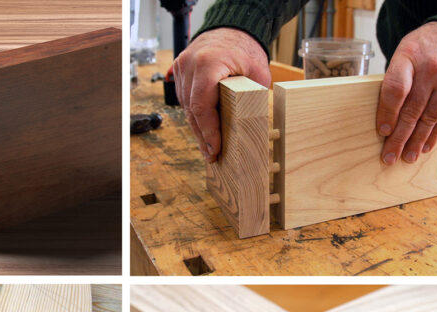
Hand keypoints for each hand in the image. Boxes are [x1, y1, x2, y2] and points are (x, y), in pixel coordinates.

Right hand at [172, 28, 270, 161]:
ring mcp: (181, 67)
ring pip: (186, 107)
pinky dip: (194, 116)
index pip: (202, 105)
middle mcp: (190, 65)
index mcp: (208, 63)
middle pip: (192, 110)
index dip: (208, 131)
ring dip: (197, 128)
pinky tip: (203, 131)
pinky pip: (184, 99)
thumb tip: (253, 125)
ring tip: (209, 148)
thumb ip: (254, 95)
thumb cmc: (245, 51)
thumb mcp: (258, 71)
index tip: (215, 149)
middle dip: (202, 136)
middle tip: (212, 156)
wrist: (230, 30)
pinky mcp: (179, 71)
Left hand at [376, 22, 436, 164]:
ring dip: (417, 141)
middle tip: (390, 157)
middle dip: (400, 137)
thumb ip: (393, 82)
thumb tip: (385, 120)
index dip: (388, 113)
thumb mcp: (401, 55)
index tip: (383, 132)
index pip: (396, 89)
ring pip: (430, 117)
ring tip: (407, 157)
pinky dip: (435, 134)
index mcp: (409, 56)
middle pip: (413, 109)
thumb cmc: (419, 49)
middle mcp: (431, 69)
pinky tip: (425, 147)